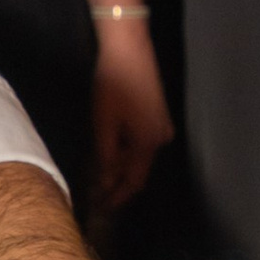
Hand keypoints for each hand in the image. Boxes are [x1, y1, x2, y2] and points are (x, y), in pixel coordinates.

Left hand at [88, 19, 171, 216]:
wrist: (130, 50)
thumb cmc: (113, 85)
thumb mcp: (104, 124)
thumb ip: (106, 157)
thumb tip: (104, 183)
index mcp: (149, 143)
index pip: (135, 181)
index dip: (118, 197)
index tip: (102, 209)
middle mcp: (161, 139)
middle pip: (139, 170)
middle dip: (118, 184)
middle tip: (97, 196)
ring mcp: (162, 126)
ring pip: (140, 156)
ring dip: (121, 168)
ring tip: (100, 179)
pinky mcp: (157, 115)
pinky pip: (141, 143)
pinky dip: (126, 152)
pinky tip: (110, 155)